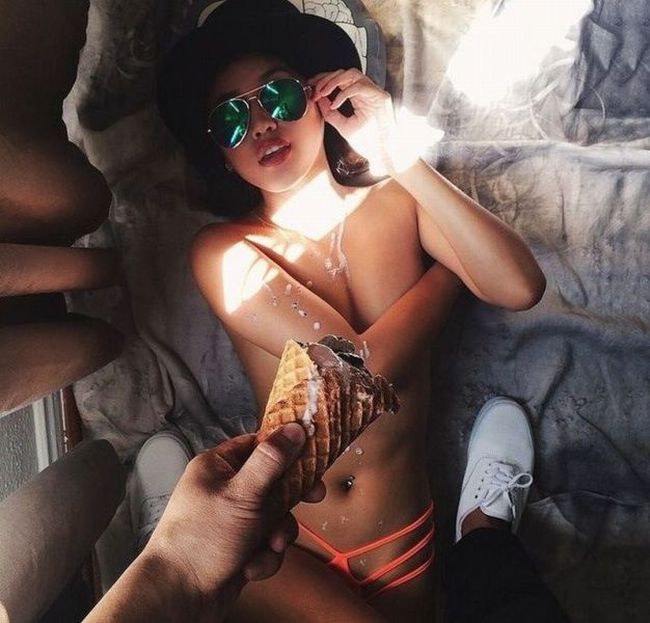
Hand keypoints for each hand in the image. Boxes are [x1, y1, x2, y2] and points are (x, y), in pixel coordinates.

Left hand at [143, 424, 324, 614]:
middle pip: (272, 480)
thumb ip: (270, 462)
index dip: (285, 448)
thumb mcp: (242, 495)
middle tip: (315, 497)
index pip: (258, 444)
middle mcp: (224, 488)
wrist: (179, 598)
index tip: (312, 452)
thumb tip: (294, 428)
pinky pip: (267, 542)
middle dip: (289, 499)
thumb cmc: (202, 539)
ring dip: (277, 532)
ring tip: (270, 545)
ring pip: (274, 515)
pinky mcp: (239, 546)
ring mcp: (232, 519)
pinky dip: (265, 555)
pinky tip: (251, 566)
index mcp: (217, 466)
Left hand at [310, 68, 418, 175]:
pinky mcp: (381, 96)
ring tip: (323, 93)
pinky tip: (335, 104)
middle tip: (315, 91)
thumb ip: (330, 114)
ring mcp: (375, 92)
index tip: (311, 86)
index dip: (324, 79)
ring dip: (334, 81)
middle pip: (344, 72)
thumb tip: (319, 100)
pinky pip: (360, 86)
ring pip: (352, 74)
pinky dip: (344, 93)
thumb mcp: (343, 126)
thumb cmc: (367, 142)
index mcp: (359, 96)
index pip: (340, 79)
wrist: (382, 153)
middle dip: (326, 79)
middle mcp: (367, 91)